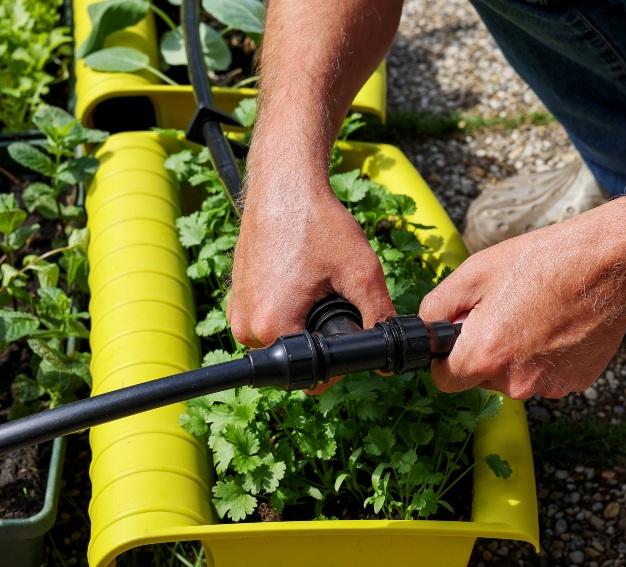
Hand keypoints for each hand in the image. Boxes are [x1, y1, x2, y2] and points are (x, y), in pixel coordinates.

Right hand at [228, 178, 394, 349]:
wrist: (285, 186)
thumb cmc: (317, 223)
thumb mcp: (361, 271)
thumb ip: (379, 315)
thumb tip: (388, 353)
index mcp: (272, 327)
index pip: (314, 376)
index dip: (342, 360)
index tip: (351, 326)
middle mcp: (246, 327)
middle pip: (298, 360)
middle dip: (322, 339)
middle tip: (335, 298)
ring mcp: (237, 312)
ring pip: (283, 340)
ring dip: (304, 324)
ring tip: (317, 285)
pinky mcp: (237, 298)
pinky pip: (268, 320)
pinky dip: (288, 309)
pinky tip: (301, 281)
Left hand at [419, 210, 625, 398]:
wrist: (607, 265)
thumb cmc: (541, 263)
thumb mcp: (473, 273)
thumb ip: (436, 307)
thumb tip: (426, 329)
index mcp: (484, 356)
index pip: (444, 380)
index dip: (447, 357)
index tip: (459, 336)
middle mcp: (515, 382)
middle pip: (481, 378)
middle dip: (484, 350)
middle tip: (503, 311)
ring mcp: (548, 386)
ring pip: (514, 377)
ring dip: (516, 354)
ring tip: (534, 313)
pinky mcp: (575, 383)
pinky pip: (545, 374)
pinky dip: (545, 356)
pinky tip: (556, 324)